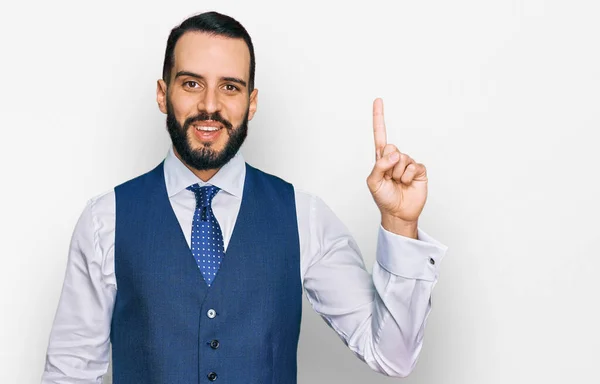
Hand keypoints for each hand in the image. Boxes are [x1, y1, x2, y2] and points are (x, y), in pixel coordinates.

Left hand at [366, 98, 427, 236]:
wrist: (399, 213)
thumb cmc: (384, 198)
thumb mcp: (373, 182)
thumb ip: (379, 166)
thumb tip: (394, 154)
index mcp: (381, 159)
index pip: (380, 135)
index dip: (379, 118)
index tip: (378, 100)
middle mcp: (395, 158)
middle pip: (391, 148)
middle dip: (388, 165)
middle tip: (389, 179)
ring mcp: (408, 164)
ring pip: (403, 159)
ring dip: (398, 174)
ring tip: (398, 183)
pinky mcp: (419, 170)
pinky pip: (414, 166)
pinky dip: (408, 176)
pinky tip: (407, 184)